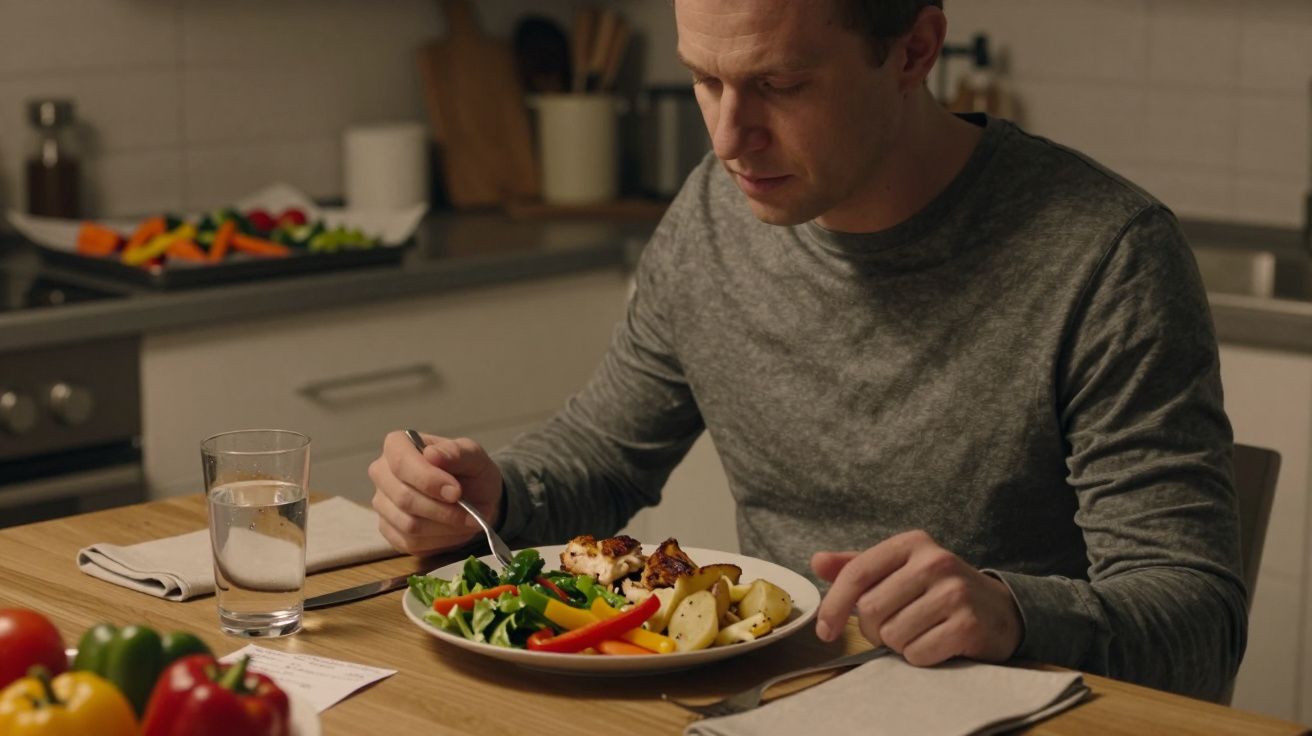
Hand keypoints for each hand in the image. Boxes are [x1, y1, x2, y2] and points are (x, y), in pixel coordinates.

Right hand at [368, 431, 503, 555]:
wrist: (476, 497)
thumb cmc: (470, 470)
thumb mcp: (472, 455)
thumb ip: (455, 453)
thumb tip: (432, 454)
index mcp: (397, 446)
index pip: (401, 463)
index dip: (428, 480)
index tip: (456, 492)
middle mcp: (382, 473)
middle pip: (403, 498)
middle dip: (442, 510)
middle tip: (470, 513)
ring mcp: (382, 504)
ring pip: (408, 525)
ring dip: (444, 527)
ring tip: (467, 521)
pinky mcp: (389, 531)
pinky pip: (410, 543)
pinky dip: (439, 541)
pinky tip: (454, 531)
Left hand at [811, 530, 1022, 665]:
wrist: (998, 611)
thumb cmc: (936, 590)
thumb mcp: (899, 569)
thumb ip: (857, 567)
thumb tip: (817, 561)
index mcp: (911, 543)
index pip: (857, 573)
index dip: (833, 605)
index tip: (824, 631)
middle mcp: (934, 561)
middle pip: (870, 610)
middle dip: (874, 629)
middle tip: (893, 627)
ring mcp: (954, 592)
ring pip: (892, 635)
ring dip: (898, 644)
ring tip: (918, 631)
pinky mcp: (968, 624)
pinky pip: (917, 654)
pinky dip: (919, 657)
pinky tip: (935, 643)